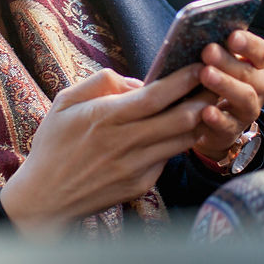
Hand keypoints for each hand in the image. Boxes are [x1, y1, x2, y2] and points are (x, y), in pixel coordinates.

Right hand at [0, 65, 204, 234]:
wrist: (46, 196)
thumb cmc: (53, 145)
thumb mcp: (63, 103)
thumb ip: (99, 84)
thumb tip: (134, 82)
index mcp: (104, 118)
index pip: (153, 97)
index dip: (180, 81)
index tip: (197, 67)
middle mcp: (124, 142)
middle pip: (178, 119)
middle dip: (202, 99)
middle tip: (217, 83)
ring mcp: (135, 167)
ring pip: (181, 141)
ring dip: (199, 122)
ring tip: (208, 105)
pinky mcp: (141, 184)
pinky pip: (166, 159)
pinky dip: (176, 143)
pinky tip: (180, 132)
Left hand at [192, 30, 263, 160]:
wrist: (206, 122)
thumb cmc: (206, 83)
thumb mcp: (210, 64)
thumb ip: (209, 51)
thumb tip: (191, 32)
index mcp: (253, 65)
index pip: (259, 51)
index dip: (247, 43)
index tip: (232, 36)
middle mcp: (257, 87)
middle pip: (249, 72)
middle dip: (228, 61)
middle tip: (208, 51)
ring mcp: (247, 110)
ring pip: (244, 97)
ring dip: (225, 85)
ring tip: (206, 74)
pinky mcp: (232, 131)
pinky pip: (227, 125)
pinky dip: (218, 118)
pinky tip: (205, 110)